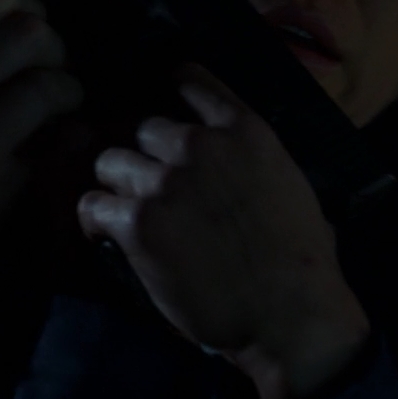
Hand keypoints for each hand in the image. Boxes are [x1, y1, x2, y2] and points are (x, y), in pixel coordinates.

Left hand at [77, 64, 369, 398]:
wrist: (290, 316)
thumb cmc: (304, 264)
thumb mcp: (293, 187)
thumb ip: (254, 162)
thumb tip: (235, 165)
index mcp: (245, 131)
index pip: (191, 81)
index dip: (171, 91)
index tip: (164, 107)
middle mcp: (200, 146)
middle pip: (144, 128)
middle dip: (146, 156)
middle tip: (150, 187)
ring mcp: (165, 182)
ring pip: (112, 161)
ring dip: (118, 186)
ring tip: (126, 212)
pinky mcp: (138, 222)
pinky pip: (93, 204)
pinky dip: (94, 219)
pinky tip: (101, 233)